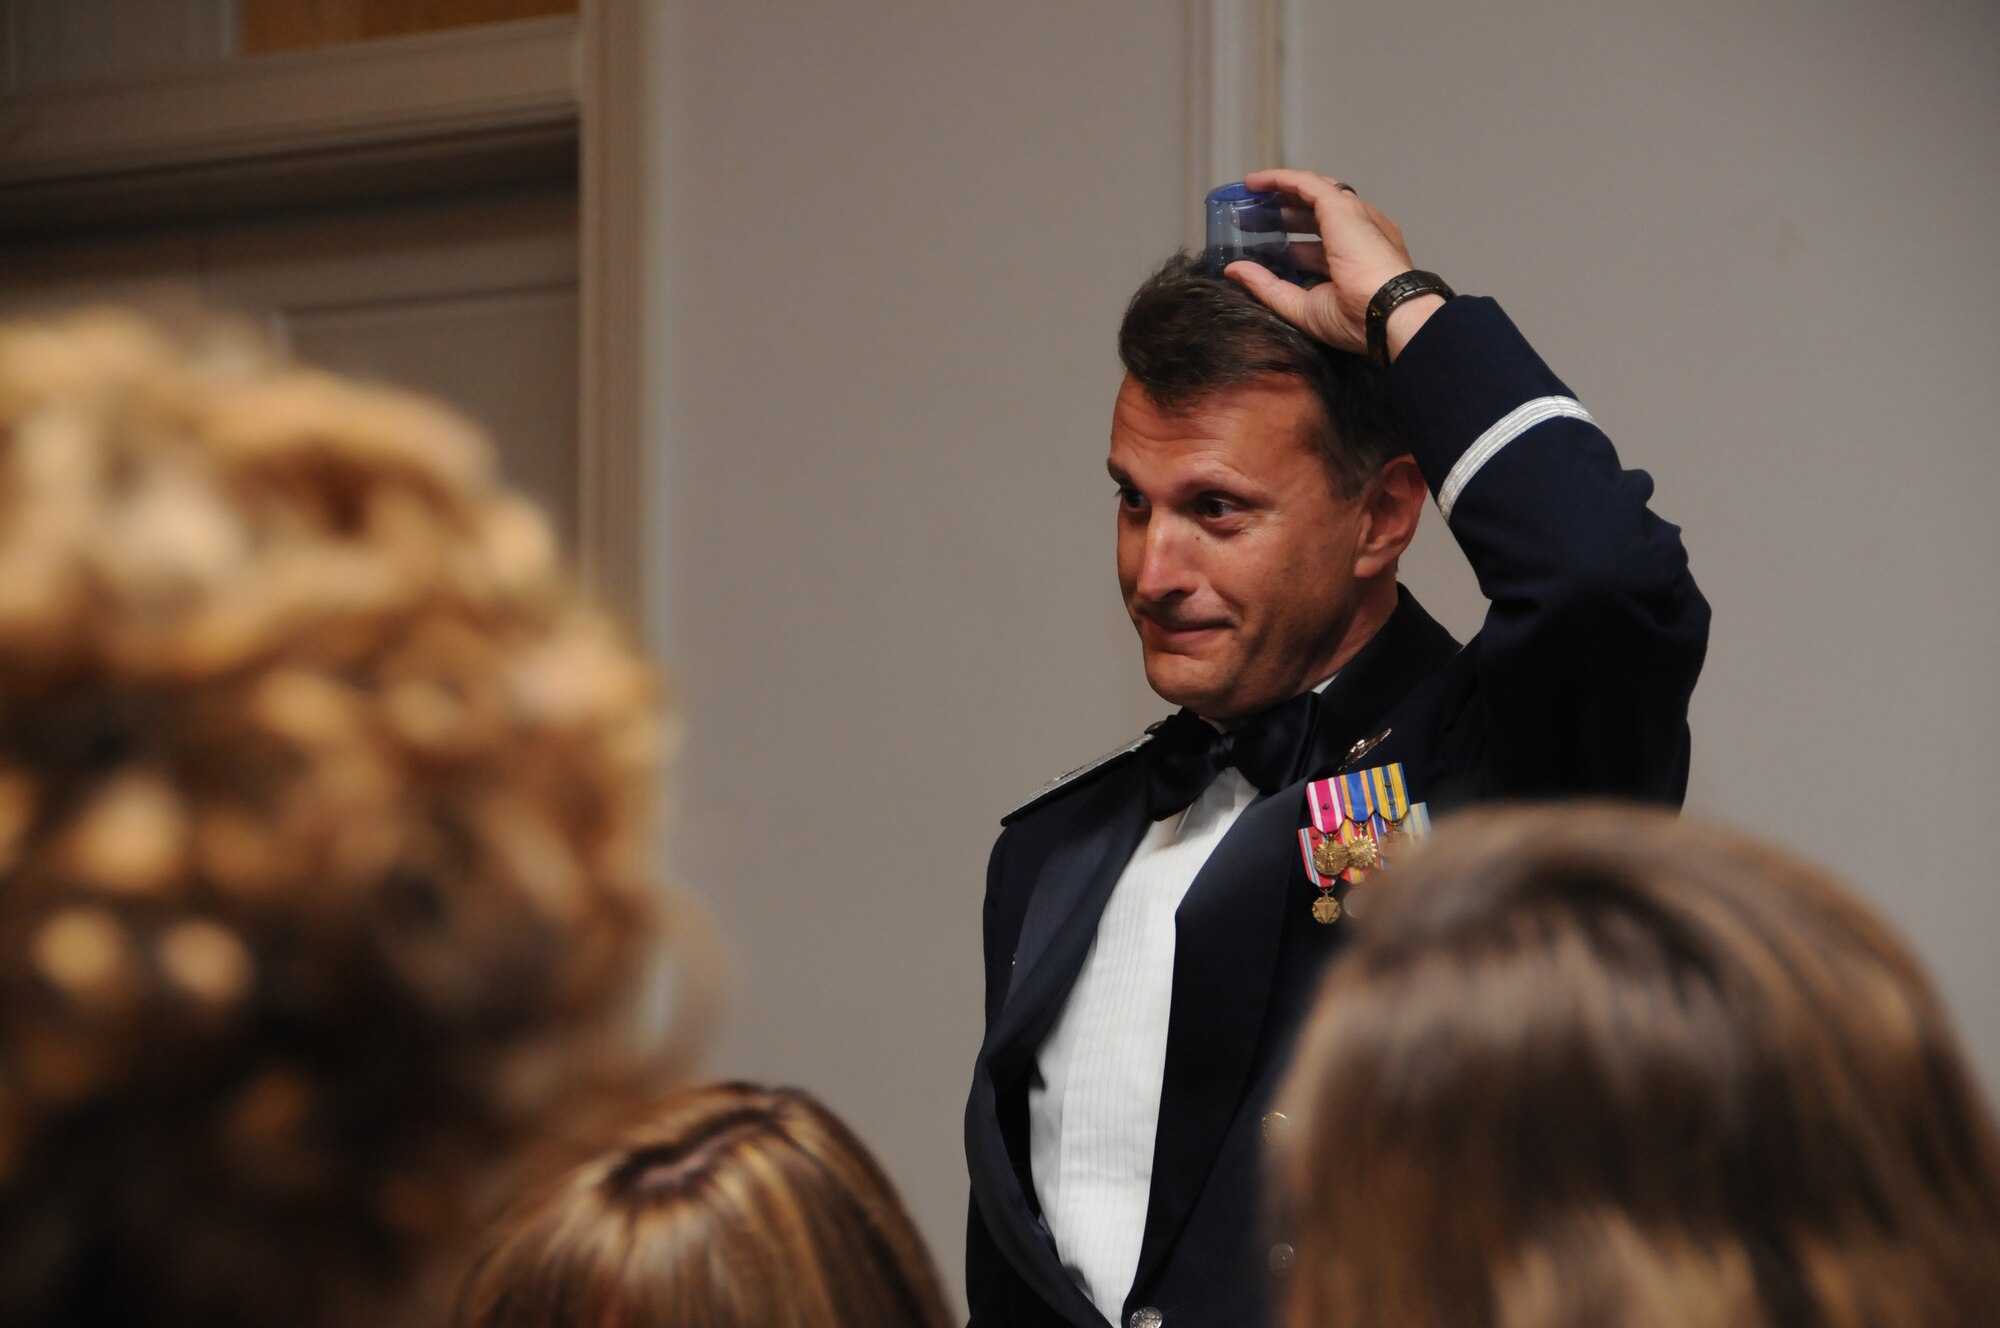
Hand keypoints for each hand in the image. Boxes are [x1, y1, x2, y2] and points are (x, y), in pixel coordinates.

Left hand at [1222, 168, 1436, 359]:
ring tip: (1250, 196)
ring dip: (1279, 195)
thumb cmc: (1355, 317)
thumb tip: (1234, 271)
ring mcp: (1353, 217)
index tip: (1265, 248)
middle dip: (1282, 216)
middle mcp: (1358, 234)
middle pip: (1314, 215)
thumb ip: (1268, 287)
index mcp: (1356, 260)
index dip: (1290, 244)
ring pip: (1311, 194)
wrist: (1385, 309)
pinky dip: (1279, 179)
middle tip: (1251, 221)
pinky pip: (1305, 183)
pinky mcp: (1341, 205)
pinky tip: (1254, 181)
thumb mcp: (1302, 306)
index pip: (1318, 246)